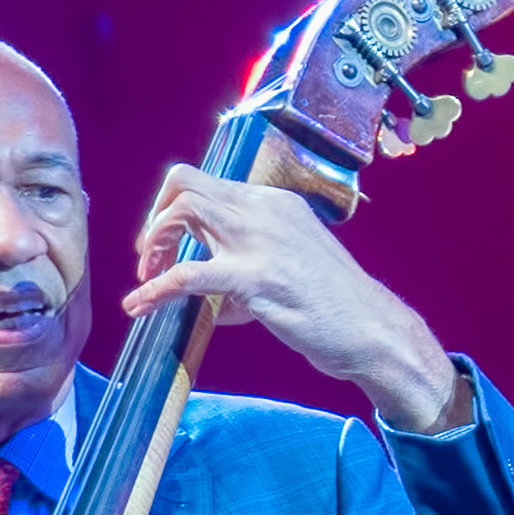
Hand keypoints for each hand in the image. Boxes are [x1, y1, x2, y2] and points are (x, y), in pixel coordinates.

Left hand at [124, 165, 467, 430]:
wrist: (374, 331)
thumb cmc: (337, 306)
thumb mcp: (292, 265)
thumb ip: (248, 265)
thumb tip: (207, 293)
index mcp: (276, 203)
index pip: (208, 183)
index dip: (174, 208)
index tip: (168, 244)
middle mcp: (265, 210)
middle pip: (185, 183)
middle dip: (156, 218)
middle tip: (150, 257)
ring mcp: (260, 241)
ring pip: (183, 212)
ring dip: (154, 243)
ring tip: (147, 277)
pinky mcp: (255, 278)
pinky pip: (188, 274)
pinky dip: (155, 289)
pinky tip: (139, 305)